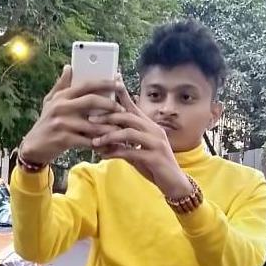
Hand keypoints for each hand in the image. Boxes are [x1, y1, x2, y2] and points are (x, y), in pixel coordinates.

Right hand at [21, 66, 125, 164]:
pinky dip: (101, 143)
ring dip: (109, 128)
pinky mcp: (65, 139)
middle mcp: (62, 107)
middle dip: (110, 104)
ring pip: (93, 124)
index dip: (105, 83)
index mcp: (62, 96)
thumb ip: (62, 85)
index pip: (86, 84)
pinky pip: (88, 141)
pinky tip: (110, 144)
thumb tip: (69, 67)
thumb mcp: (51, 102)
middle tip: (123, 109)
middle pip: (92, 101)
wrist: (35, 146)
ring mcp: (63, 123)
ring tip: (120, 129)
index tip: (119, 83)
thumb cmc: (47, 122)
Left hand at [92, 83, 192, 198]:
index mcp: (150, 126)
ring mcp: (156, 144)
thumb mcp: (138, 152)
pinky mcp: (155, 158)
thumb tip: (104, 139)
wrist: (174, 184)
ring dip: (110, 136)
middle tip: (90, 119)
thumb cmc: (155, 166)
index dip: (122, 94)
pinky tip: (105, 155)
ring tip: (95, 141)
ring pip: (129, 133)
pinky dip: (116, 153)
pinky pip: (132, 152)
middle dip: (108, 117)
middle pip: (129, 116)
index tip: (110, 82)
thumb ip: (124, 144)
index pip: (134, 107)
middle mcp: (154, 131)